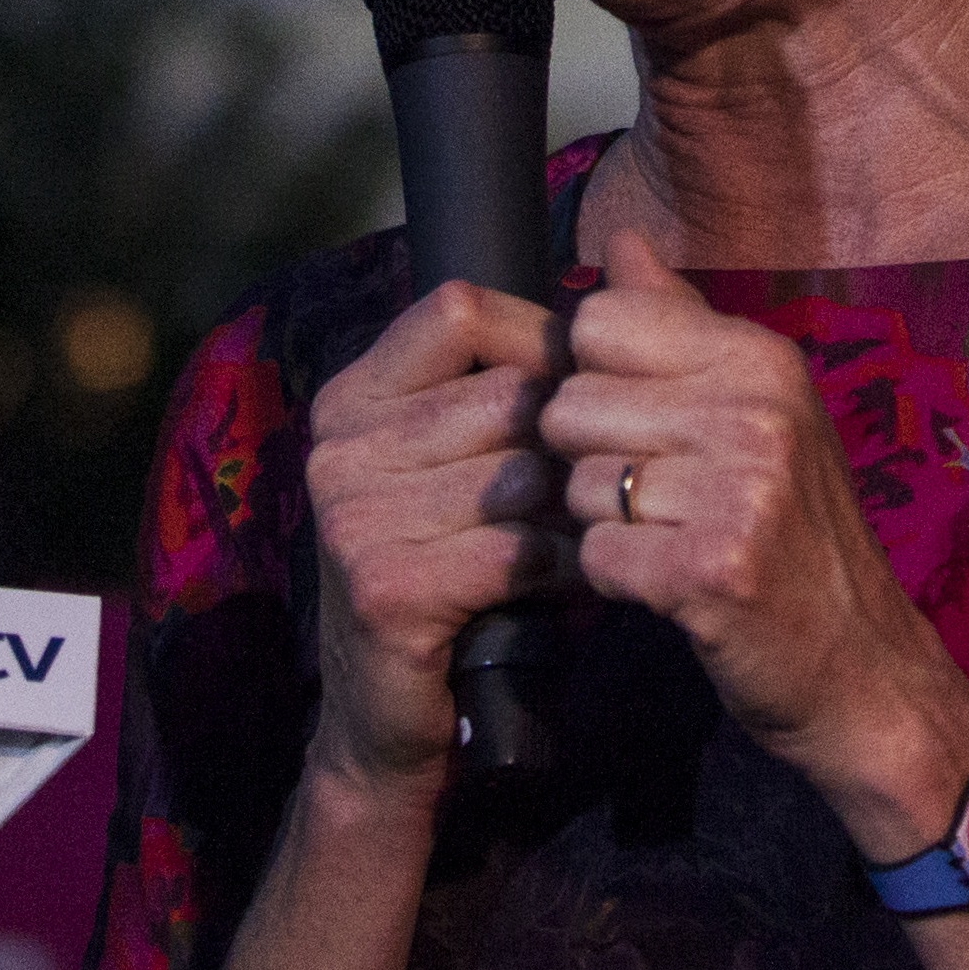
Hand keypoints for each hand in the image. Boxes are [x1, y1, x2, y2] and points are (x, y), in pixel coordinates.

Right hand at [300, 276, 568, 803]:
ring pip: (519, 474)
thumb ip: (530, 364)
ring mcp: (352, 517)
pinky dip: (564, 567)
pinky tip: (580, 580)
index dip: (541, 338)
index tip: (584, 389)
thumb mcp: (476, 460)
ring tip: (599, 530)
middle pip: (503, 395)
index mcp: (352, 396)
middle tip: (607, 482)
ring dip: (576, 509)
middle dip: (570, 442)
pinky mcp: (384, 588)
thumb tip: (631, 250)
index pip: (460, 310)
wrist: (391, 719)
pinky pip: (514, 550)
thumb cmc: (456, 570)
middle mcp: (337, 446)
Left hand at [537, 234, 968, 856]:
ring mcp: (740, 488)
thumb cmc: (793, 531)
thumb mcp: (754, 408)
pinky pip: (595, 554)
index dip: (592, 378)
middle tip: (649, 498)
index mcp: (760, 355)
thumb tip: (620, 242)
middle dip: (588, 459)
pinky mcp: (713, 567)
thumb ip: (677, 322)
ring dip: (601, 526)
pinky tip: (661, 585)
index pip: (598, 320)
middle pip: (571, 403)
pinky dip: (613, 581)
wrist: (860, 665)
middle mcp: (755, 408)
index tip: (633, 425)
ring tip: (661, 541)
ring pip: (577, 483)